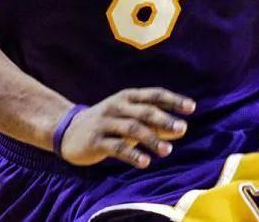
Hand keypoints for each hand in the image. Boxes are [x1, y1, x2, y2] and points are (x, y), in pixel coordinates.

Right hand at [58, 87, 195, 168]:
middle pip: (145, 111)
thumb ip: (154, 123)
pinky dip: (132, 154)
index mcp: (128, 97)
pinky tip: (145, 162)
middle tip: (182, 129)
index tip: (191, 108)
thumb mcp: (129, 118)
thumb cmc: (107, 123)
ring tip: (167, 151)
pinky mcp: (96, 140)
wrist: (67, 130)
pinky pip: (116, 147)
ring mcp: (106, 123)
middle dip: (165, 120)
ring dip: (151, 139)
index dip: (173, 100)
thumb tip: (180, 130)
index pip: (154, 95)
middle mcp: (117, 107)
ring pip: (132, 129)